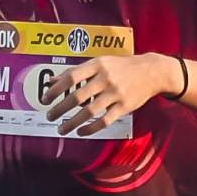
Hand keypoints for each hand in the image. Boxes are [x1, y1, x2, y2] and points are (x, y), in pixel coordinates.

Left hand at [42, 51, 176, 136]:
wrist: (152, 71)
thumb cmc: (121, 67)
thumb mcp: (100, 63)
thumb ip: (76, 72)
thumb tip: (52, 81)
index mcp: (97, 65)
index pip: (71, 77)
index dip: (56, 90)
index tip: (44, 100)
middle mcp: (106, 78)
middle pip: (77, 96)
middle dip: (60, 109)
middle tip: (49, 116)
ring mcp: (115, 93)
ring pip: (89, 111)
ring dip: (72, 122)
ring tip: (62, 129)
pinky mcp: (124, 106)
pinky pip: (104, 121)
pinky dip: (90, 129)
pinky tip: (80, 132)